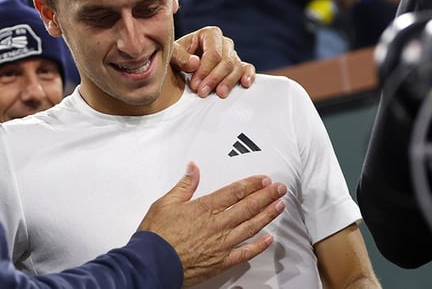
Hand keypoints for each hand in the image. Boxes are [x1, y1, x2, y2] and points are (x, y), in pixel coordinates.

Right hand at [138, 162, 285, 286]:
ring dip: (267, 215)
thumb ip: (184, 185)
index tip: (264, 179)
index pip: (234, 192)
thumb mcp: (165, 203)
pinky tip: (269, 239)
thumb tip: (193, 168)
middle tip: (280, 188)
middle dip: (266, 196)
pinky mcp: (221, 261)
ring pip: (250, 227)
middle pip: (247, 207)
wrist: (152, 263)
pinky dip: (259, 246)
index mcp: (203, 208)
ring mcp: (221, 244)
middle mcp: (216, 225)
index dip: (251, 184)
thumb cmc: (156, 235)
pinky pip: (245, 252)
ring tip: (280, 206)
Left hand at [172, 26, 254, 97]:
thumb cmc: (176, 57)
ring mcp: (232, 54)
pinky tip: (245, 83)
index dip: (205, 70)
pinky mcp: (237, 65)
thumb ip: (180, 57)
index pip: (213, 53)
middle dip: (214, 78)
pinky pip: (247, 68)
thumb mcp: (172, 54)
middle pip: (226, 61)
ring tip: (219, 94)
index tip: (195, 85)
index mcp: (209, 34)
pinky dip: (248, 75)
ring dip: (229, 82)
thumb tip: (195, 63)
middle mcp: (223, 42)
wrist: (179, 64)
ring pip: (237, 67)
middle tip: (202, 93)